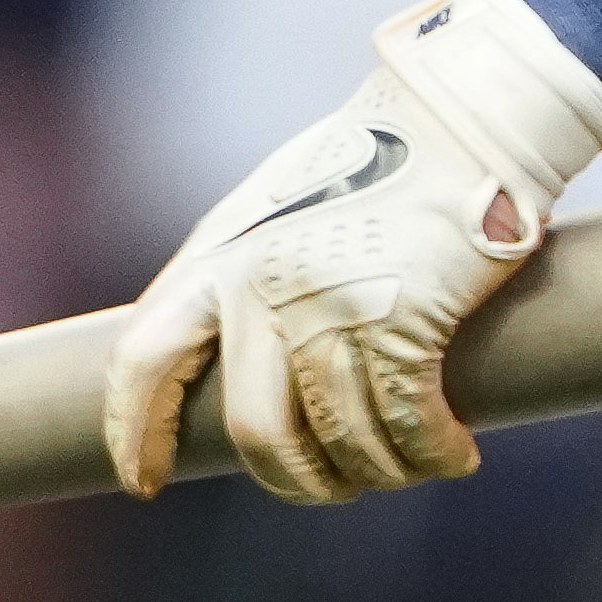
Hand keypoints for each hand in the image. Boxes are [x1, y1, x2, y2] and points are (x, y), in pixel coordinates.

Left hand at [102, 0, 601, 506]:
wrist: (465, 115)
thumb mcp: (283, 208)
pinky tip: (454, 452)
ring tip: (416, 462)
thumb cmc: (384, 159)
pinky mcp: (398, 317)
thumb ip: (250, 275)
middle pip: (256, 432)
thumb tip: (248, 367)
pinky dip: (433, 452)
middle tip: (343, 486)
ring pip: (342, 440)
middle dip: (301, 479)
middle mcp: (258, 282)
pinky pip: (407, 423)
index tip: (143, 482)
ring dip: (385, 470)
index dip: (136, 431)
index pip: (143, 360)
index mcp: (220, 255)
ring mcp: (324, 301)